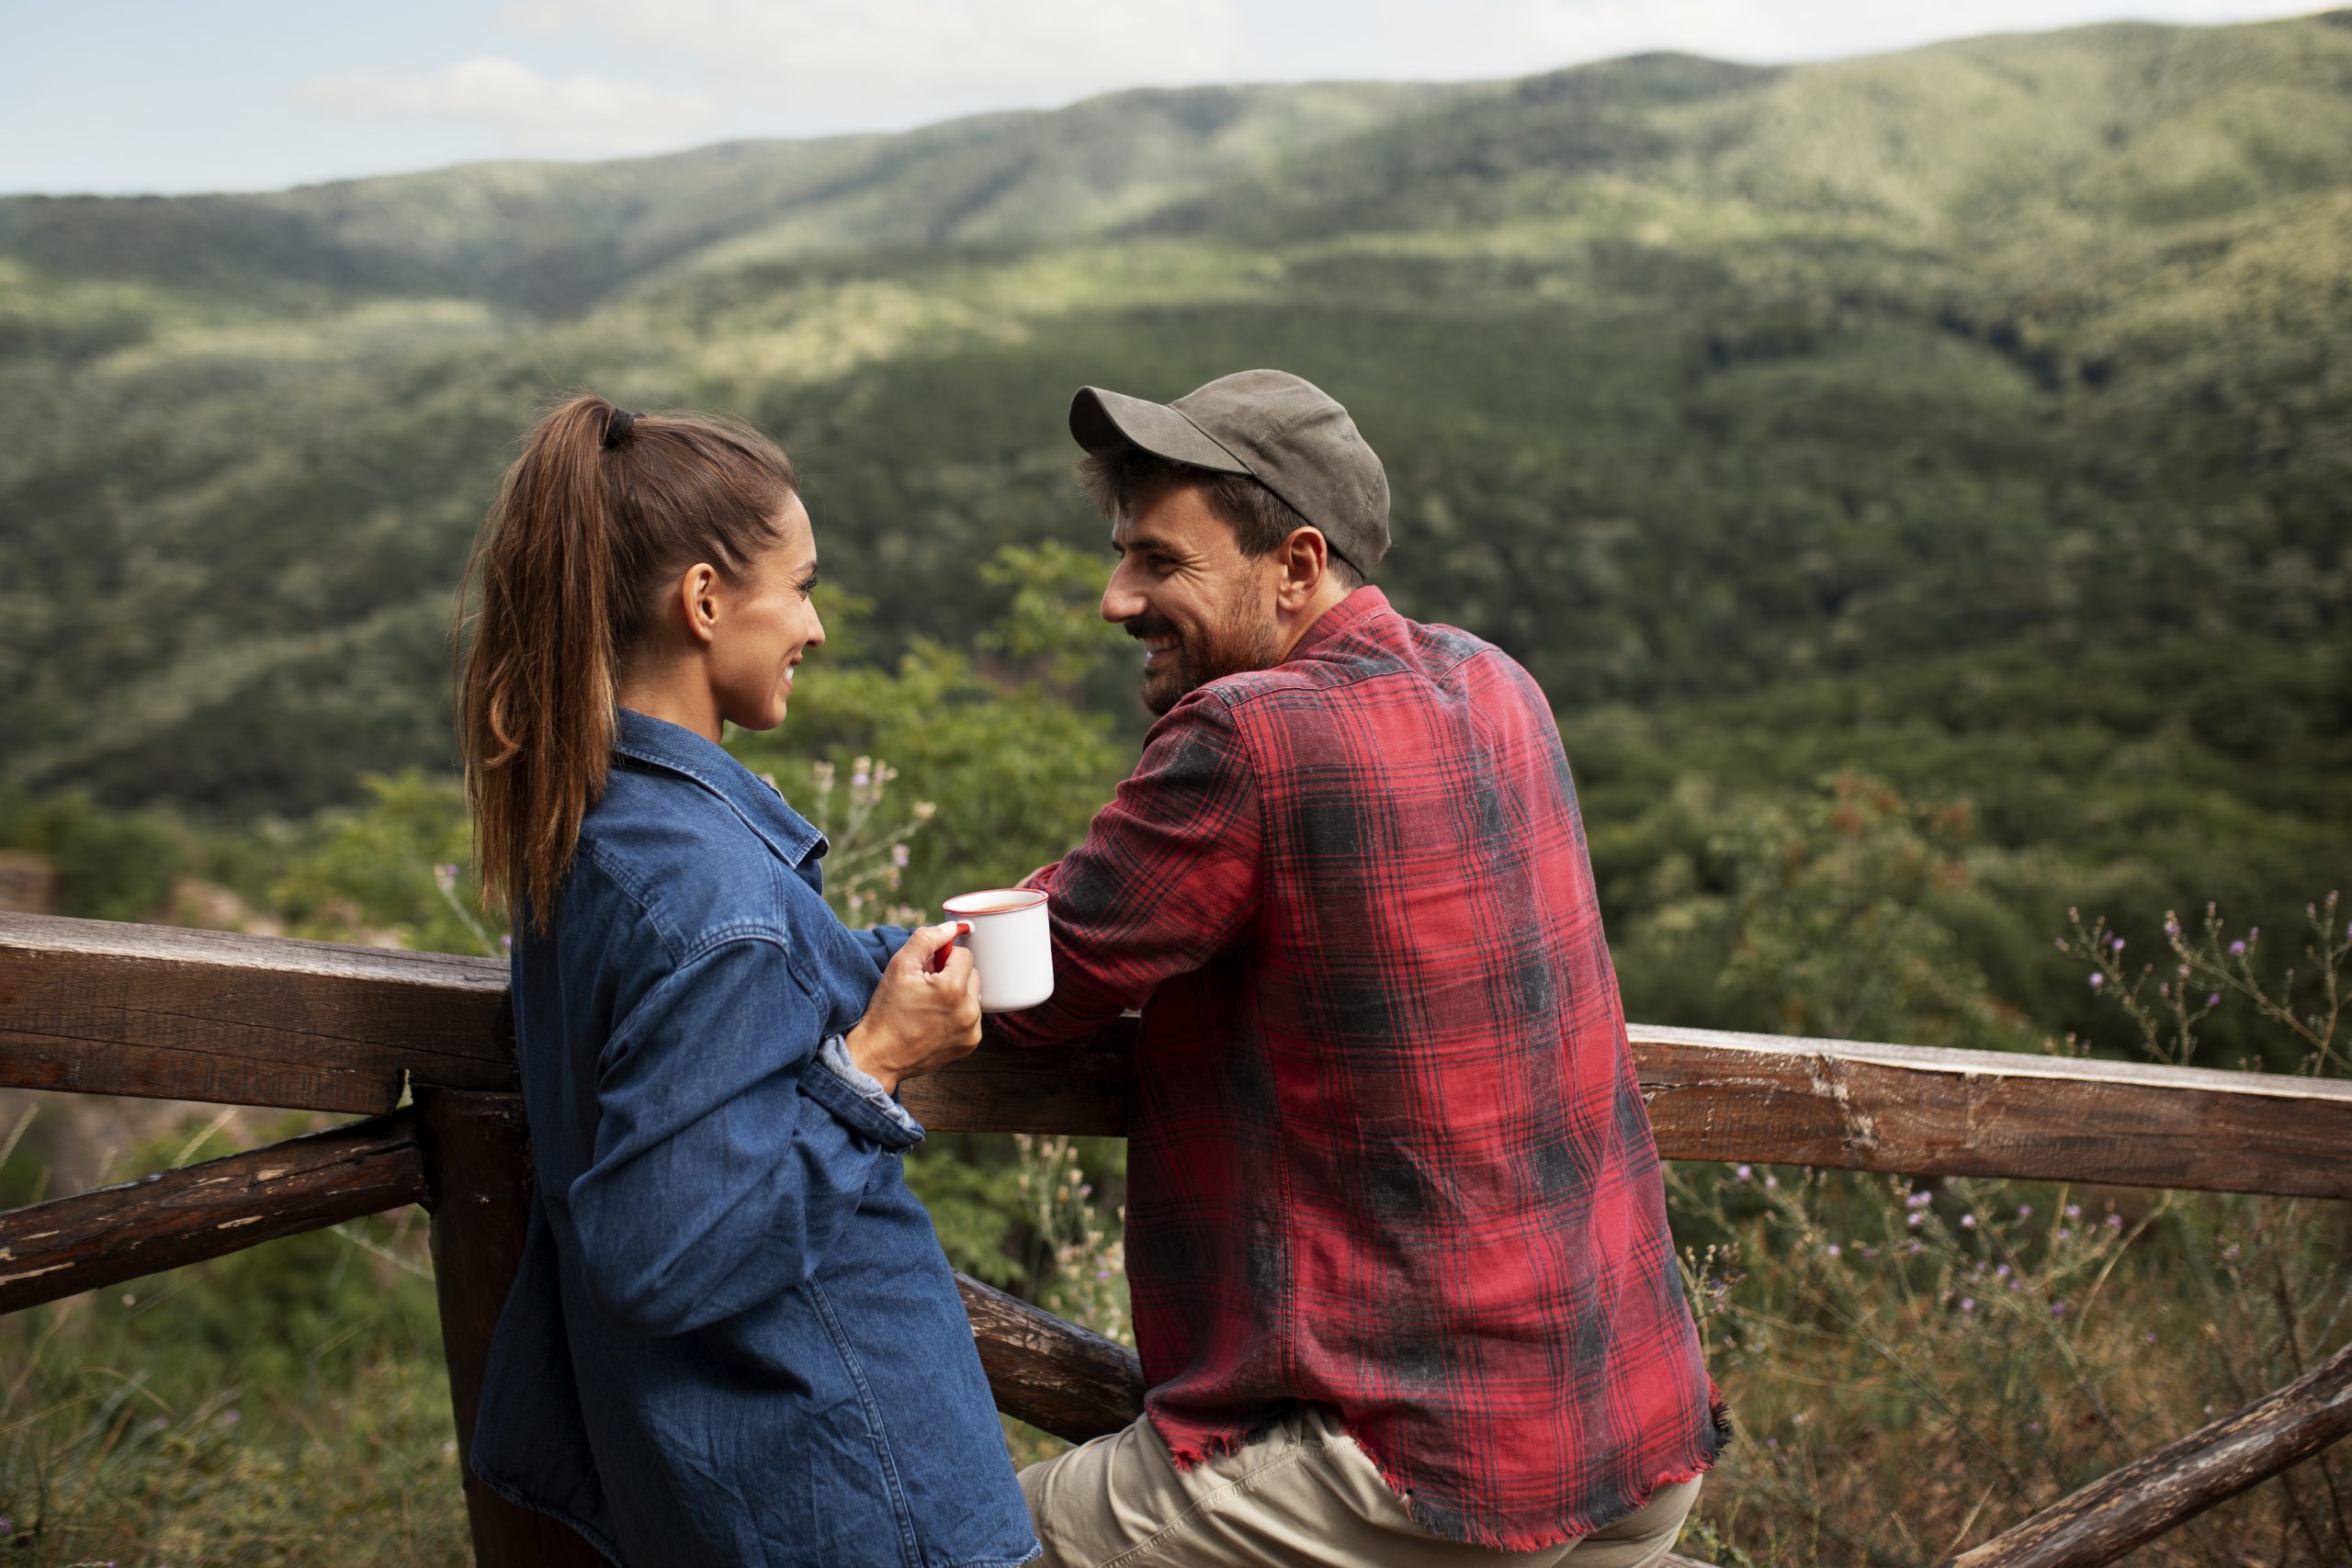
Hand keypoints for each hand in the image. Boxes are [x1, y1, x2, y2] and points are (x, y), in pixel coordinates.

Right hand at [845, 923, 981, 1095]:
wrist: (879, 1055)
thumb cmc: (886, 1010)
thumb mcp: (900, 966)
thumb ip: (926, 940)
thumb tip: (951, 927)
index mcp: (953, 989)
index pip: (964, 954)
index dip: (943, 957)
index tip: (926, 970)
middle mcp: (969, 1011)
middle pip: (972, 974)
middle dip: (952, 975)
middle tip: (925, 987)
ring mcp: (972, 1030)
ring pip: (973, 995)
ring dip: (956, 994)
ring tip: (929, 1005)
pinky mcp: (970, 1043)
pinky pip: (972, 1017)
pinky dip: (958, 1014)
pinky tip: (935, 1020)